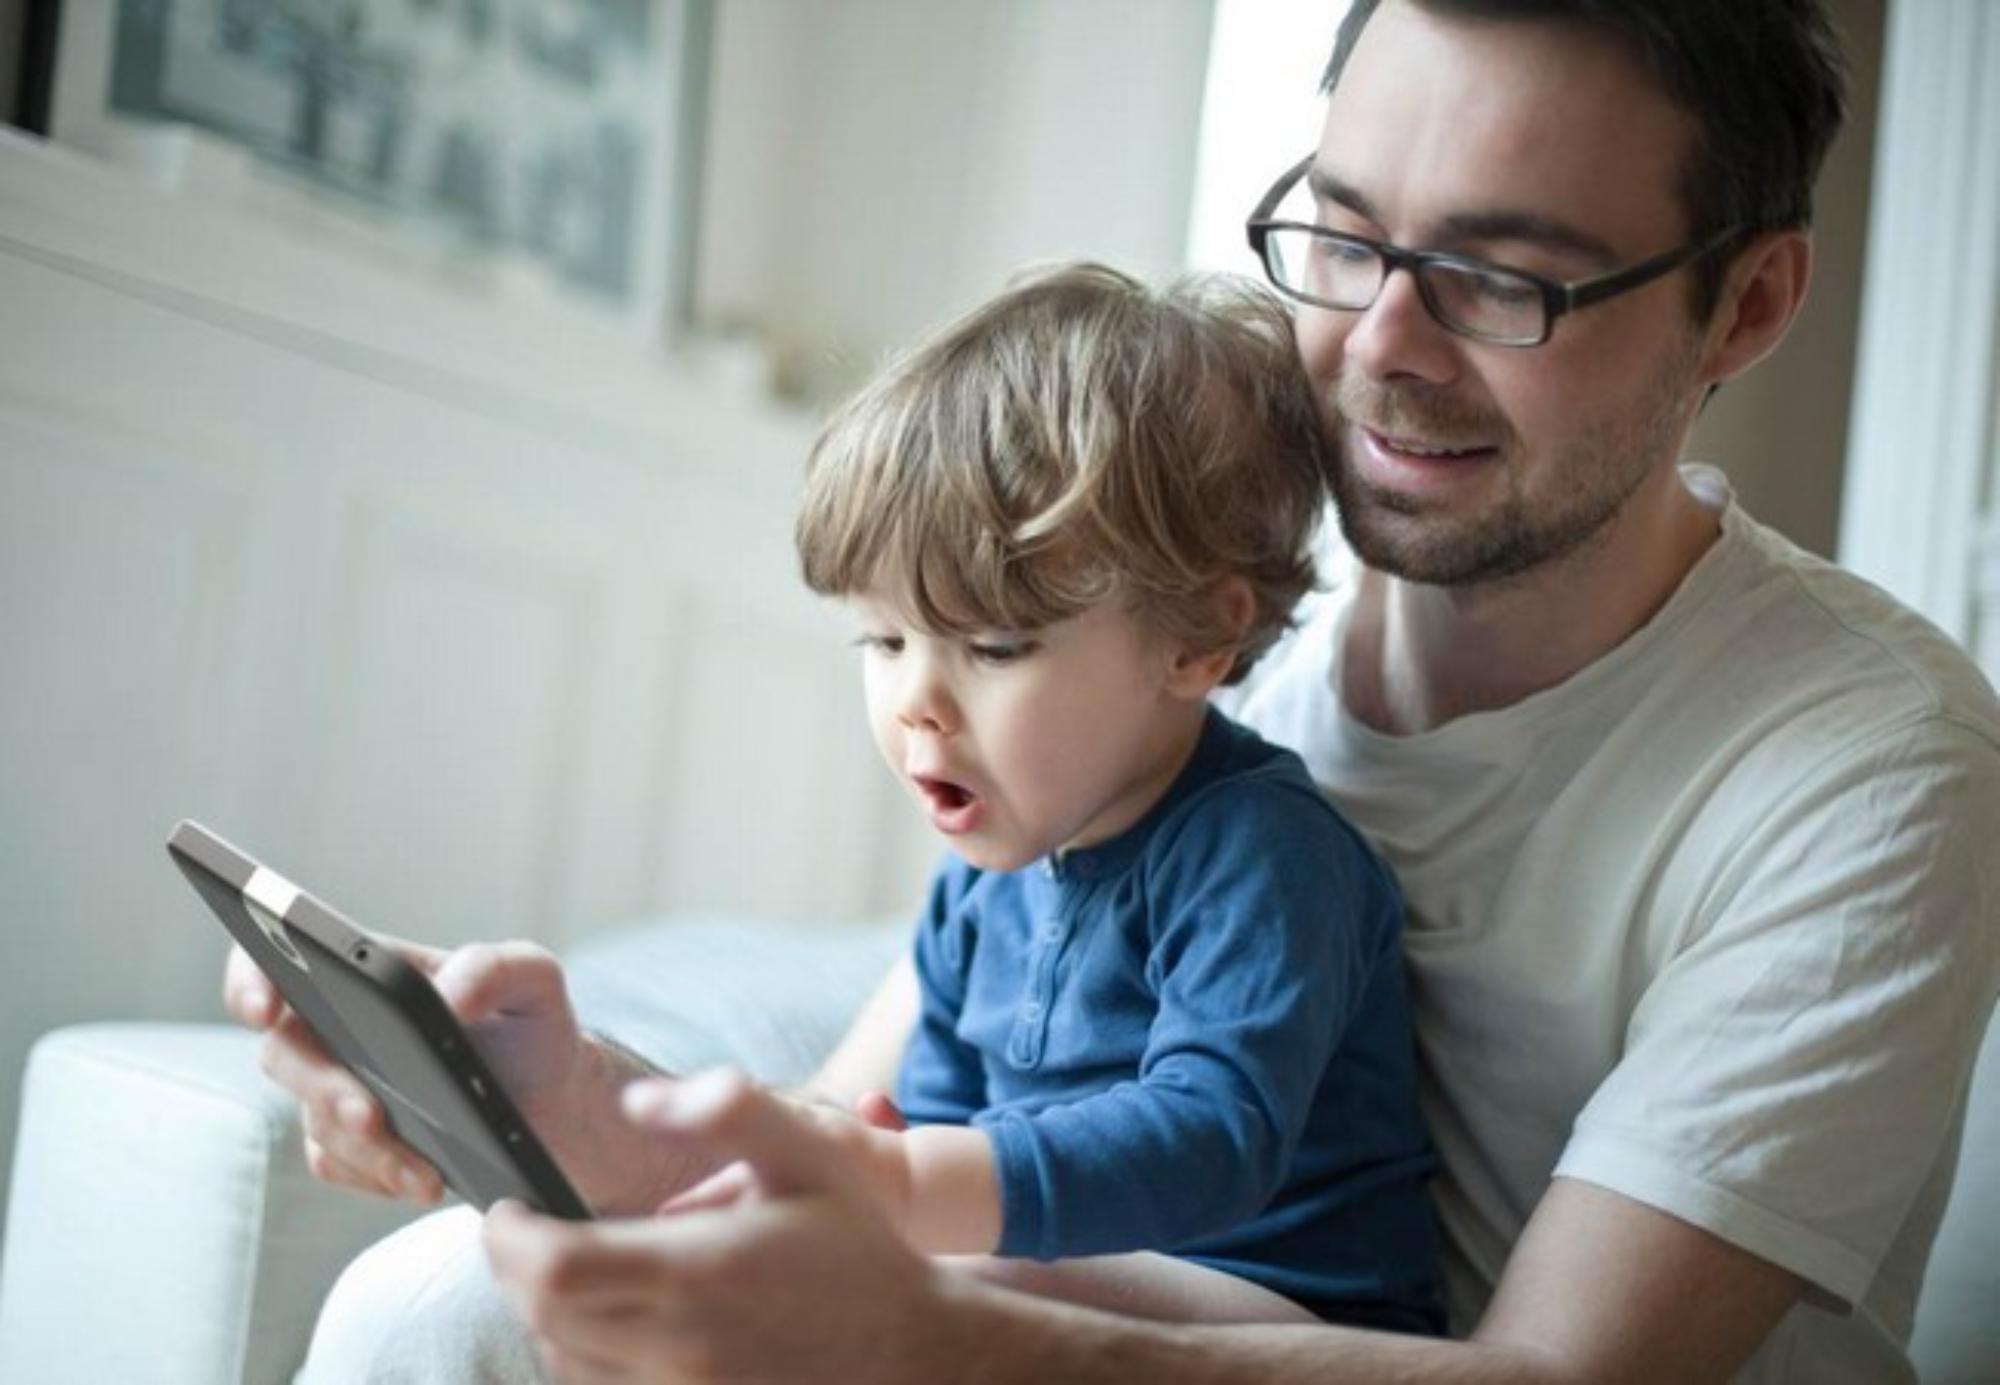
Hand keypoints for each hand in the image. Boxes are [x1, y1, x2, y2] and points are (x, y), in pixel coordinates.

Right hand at [223, 938, 586, 1204]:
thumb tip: (447, 995)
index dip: (252, 977)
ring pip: (316, 1121)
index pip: (279, 958)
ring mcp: (336, 1088)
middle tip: (373, 1113)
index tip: (264, 1008)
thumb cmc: (531, 1027)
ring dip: (369, 1148)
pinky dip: (380, 1175)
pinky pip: (338, 1164)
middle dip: (326, 1087)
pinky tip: (425, 1180)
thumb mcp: (534, 980)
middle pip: (286, 1053)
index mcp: (368, 972)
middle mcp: (337, 1028)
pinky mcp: (348, 1144)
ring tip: (426, 1168)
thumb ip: (494, 968)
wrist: (552, 1104)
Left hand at [483, 1071, 951, 1383]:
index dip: (509, 1238)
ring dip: (544, 1312)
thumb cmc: (853, 1246)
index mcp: (699, 1271)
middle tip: (522, 1228)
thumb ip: (729, 1110)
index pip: (555, 1267)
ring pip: (561, 1360)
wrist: (910, 1350)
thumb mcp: (808, 1155)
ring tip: (567, 1267)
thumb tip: (638, 1099)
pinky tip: (605, 1318)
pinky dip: (579, 1355)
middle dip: (514, 1267)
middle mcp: (678, 1344)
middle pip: (542, 1314)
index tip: (508, 1206)